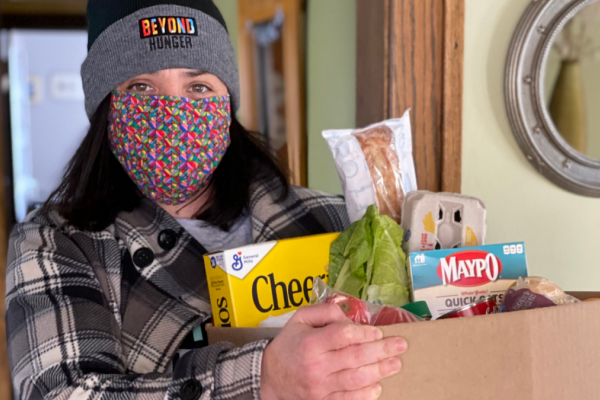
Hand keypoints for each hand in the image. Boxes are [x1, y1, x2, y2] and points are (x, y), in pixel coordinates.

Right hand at [260, 304, 407, 399]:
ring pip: (356, 379)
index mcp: (311, 342)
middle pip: (355, 357)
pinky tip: (377, 386)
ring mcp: (320, 387)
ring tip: (396, 364)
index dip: (364, 333)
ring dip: (379, 371)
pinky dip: (365, 395)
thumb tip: (350, 316)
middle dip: (381, 351)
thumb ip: (324, 311)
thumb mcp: (300, 319)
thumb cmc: (289, 344)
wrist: (269, 378)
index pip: (343, 336)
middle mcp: (316, 366)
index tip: (378, 333)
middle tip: (400, 346)